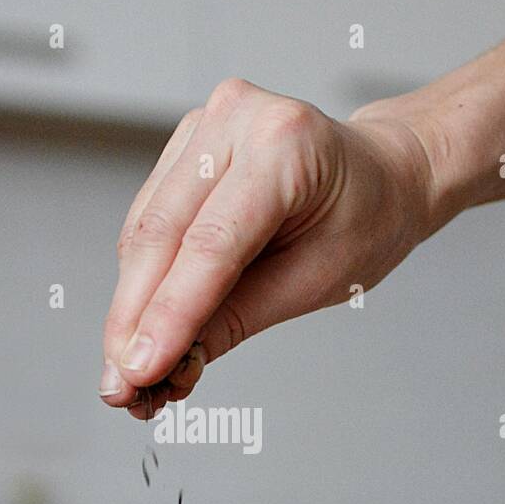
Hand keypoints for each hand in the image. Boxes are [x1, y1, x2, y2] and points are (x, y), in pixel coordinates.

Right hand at [98, 77, 440, 417]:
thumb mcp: (317, 281)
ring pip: (143, 231)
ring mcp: (205, 125)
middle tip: (121, 384)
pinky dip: (143, 279)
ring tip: (134, 369)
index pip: (210, 244)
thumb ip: (237, 319)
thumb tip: (169, 367)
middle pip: (161, 234)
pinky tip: (145, 326)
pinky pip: (148, 221)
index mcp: (286, 144)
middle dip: (134, 319)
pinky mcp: (185, 146)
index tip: (141, 372)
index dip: (169, 314)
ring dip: (131, 307)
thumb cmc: (366, 219)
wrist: (383, 173)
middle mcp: (237, 119)